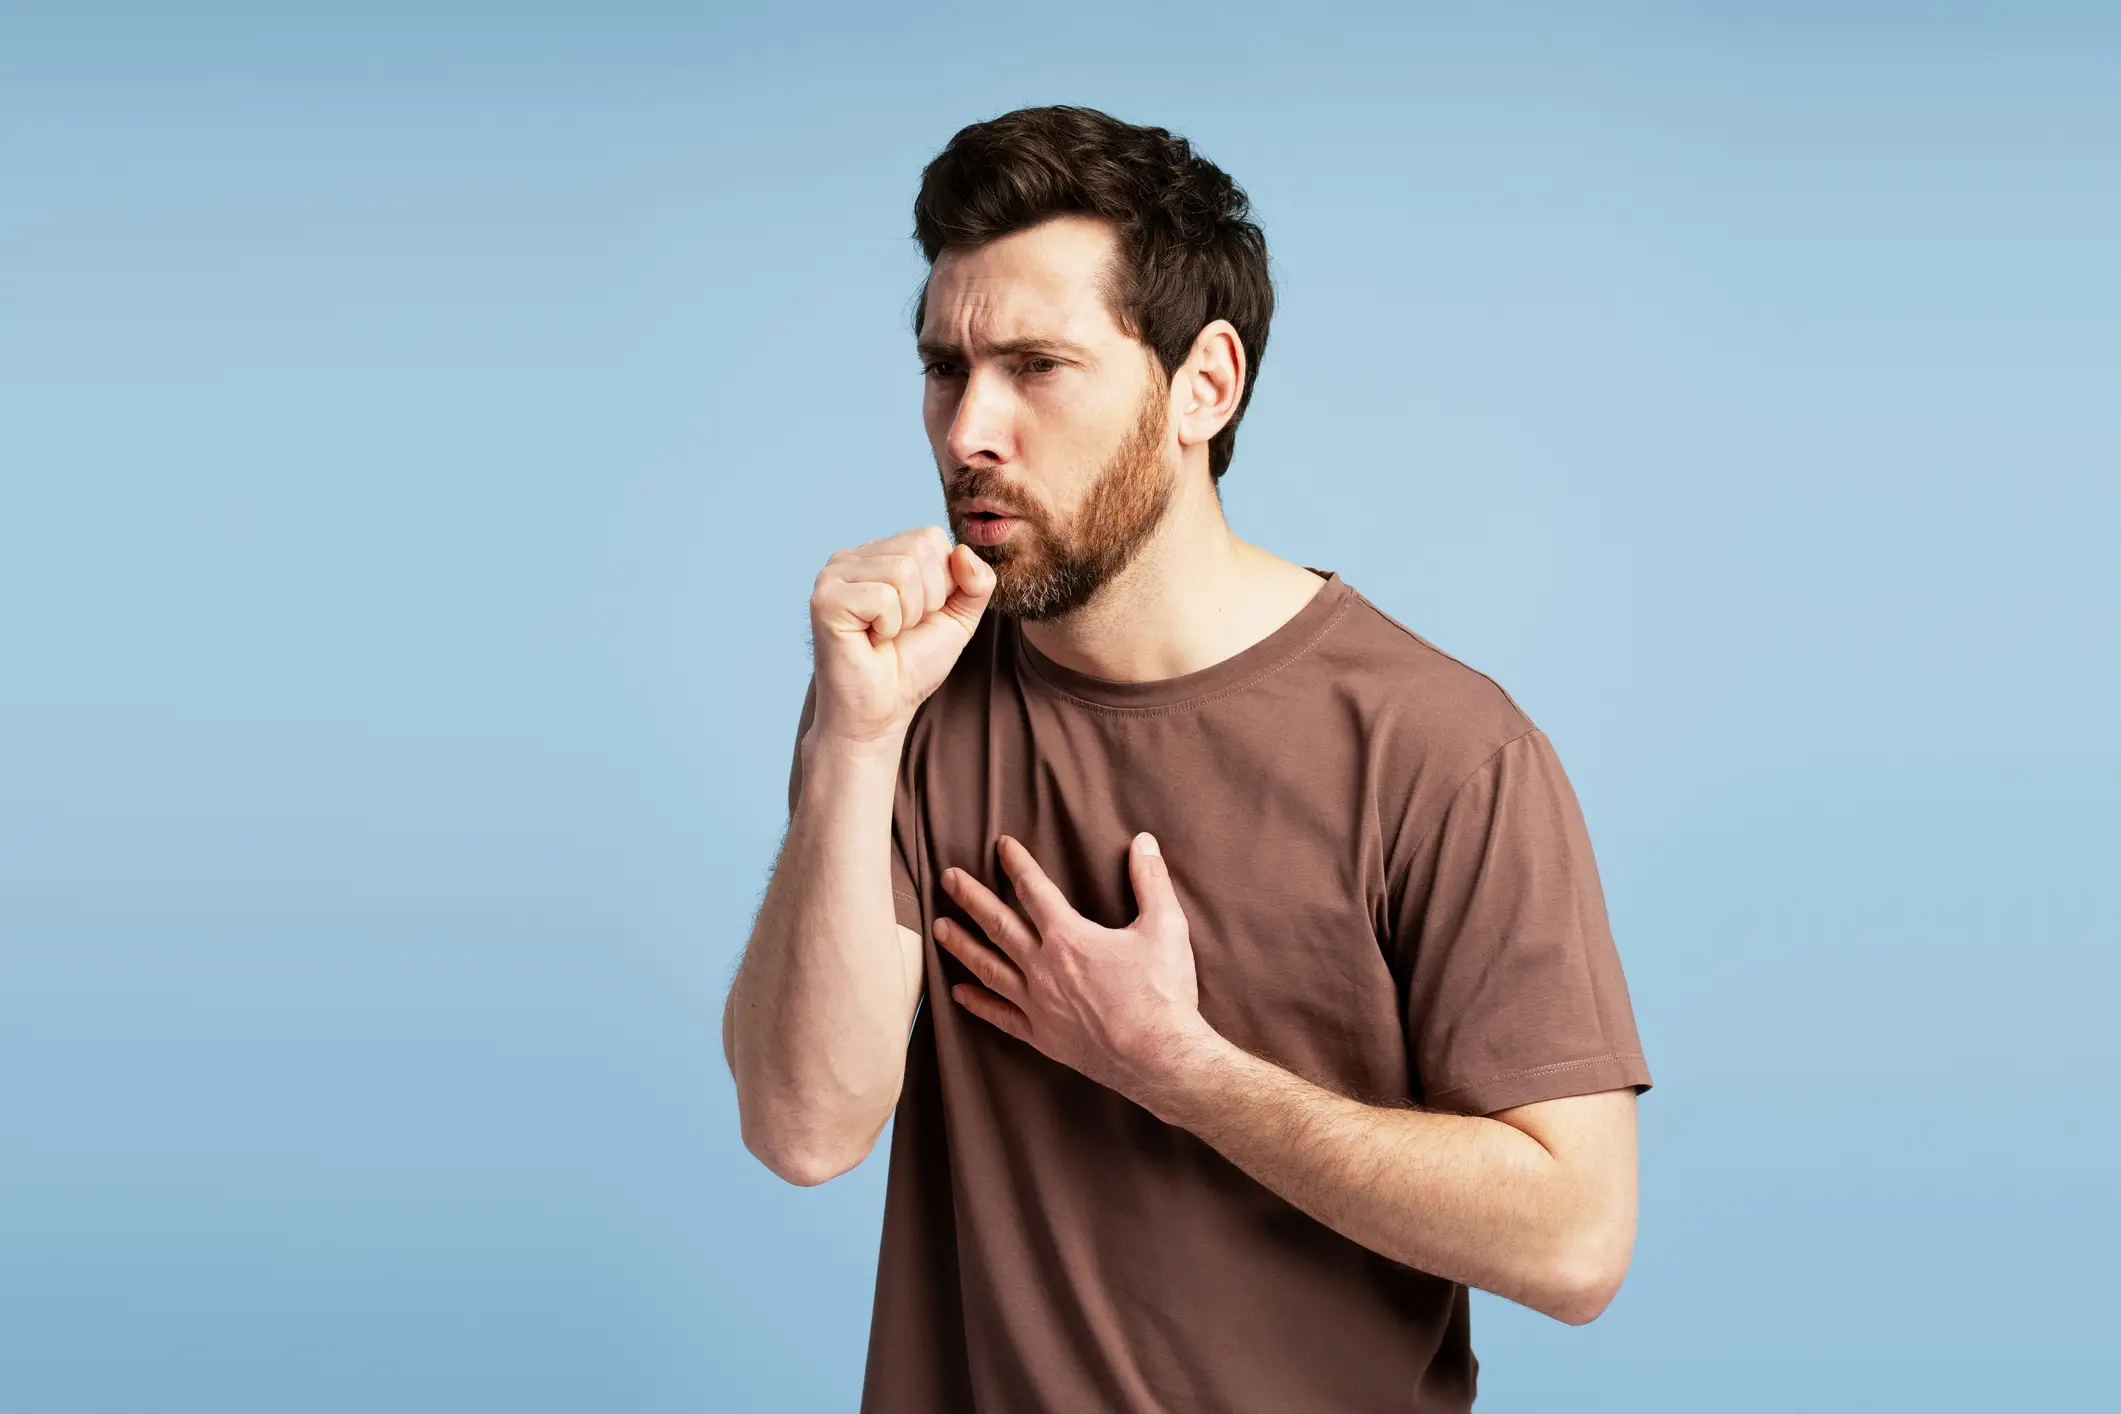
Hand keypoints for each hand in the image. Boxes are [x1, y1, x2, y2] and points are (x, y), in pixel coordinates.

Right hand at [809, 526, 994, 747]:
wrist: (881, 711)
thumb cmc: (911, 665)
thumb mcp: (958, 619)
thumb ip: (976, 583)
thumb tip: (964, 551)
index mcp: (879, 554)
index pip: (931, 537)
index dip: (943, 582)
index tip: (921, 616)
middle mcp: (852, 557)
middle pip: (920, 547)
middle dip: (929, 598)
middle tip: (903, 628)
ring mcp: (833, 575)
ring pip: (903, 570)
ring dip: (909, 614)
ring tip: (886, 634)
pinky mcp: (825, 599)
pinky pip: (882, 597)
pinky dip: (889, 626)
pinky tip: (871, 640)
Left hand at [935, 833, 1216, 1112]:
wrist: (1161, 1057)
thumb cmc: (1163, 993)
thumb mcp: (1166, 927)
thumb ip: (1151, 881)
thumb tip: (1144, 842)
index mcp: (1069, 938)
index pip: (1034, 890)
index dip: (1016, 864)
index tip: (1001, 846)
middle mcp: (1043, 968)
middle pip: (998, 925)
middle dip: (971, 898)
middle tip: (948, 878)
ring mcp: (1038, 1004)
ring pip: (988, 968)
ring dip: (962, 945)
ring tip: (939, 928)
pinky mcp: (1042, 1036)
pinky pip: (1000, 1016)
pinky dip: (977, 1003)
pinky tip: (958, 993)